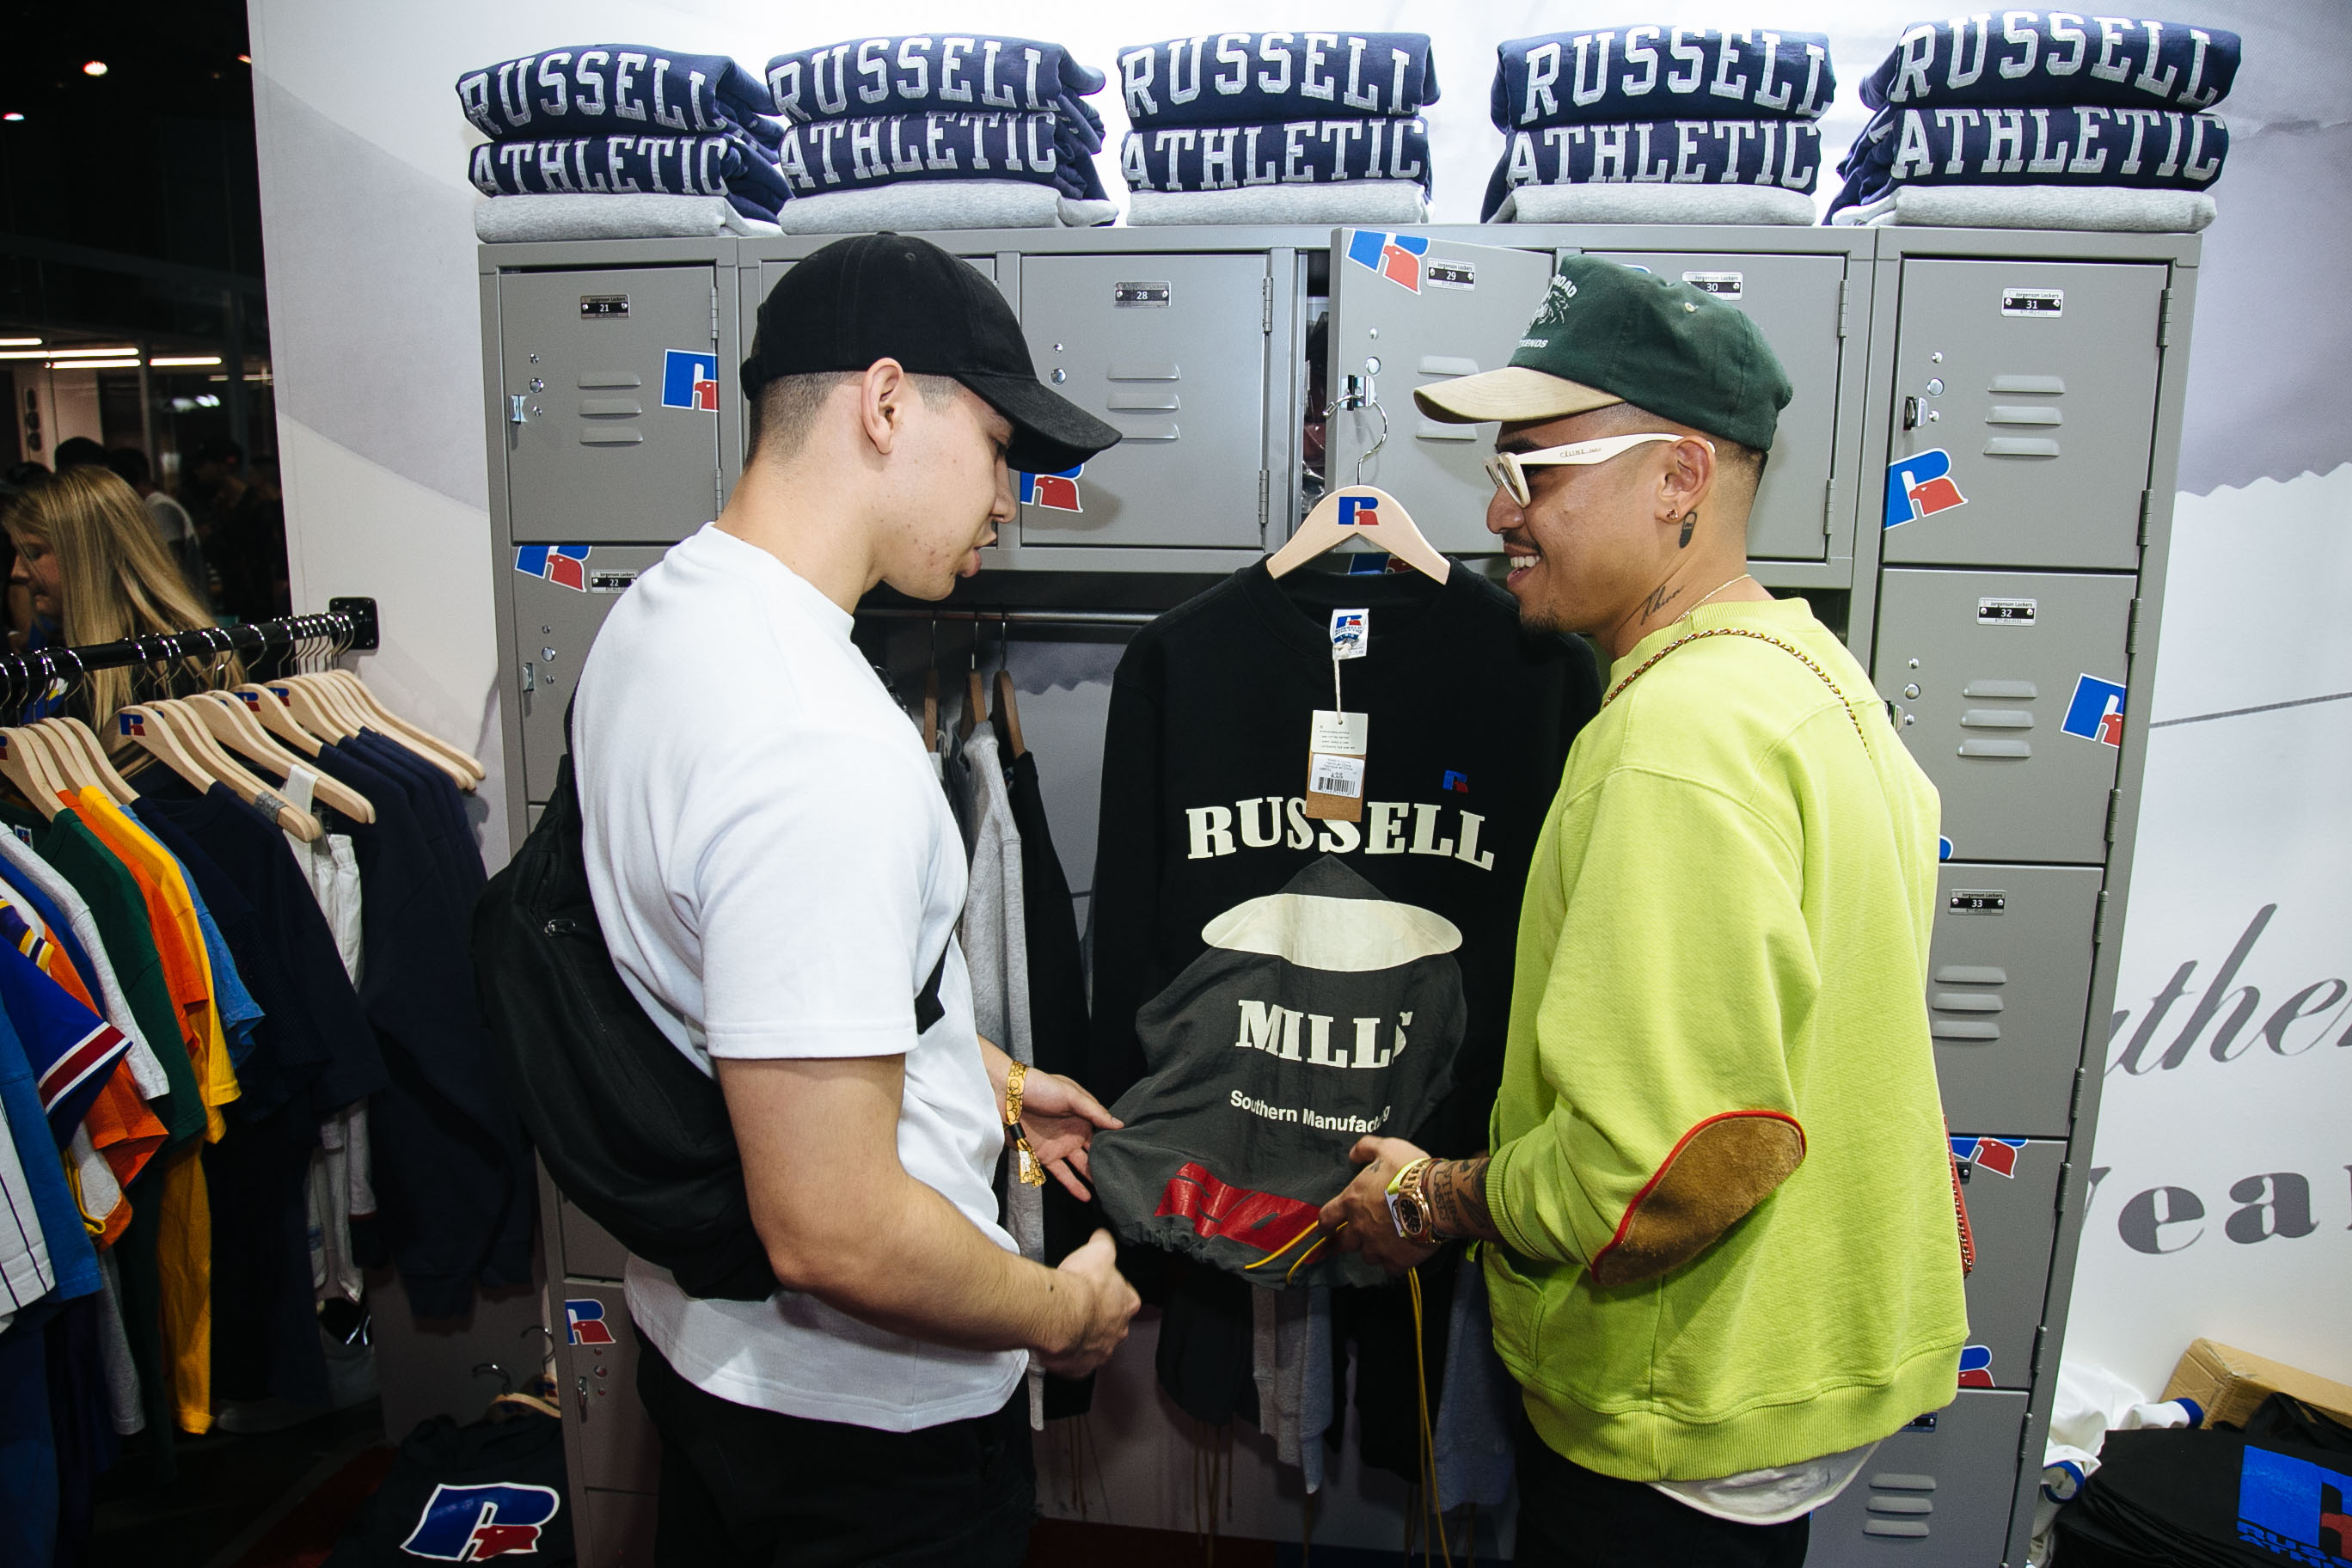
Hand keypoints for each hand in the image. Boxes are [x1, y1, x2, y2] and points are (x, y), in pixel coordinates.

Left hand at [1018, 1069, 1120, 1201]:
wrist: (1005, 1095)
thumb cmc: (1039, 1086)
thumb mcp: (1071, 1094)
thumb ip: (1094, 1112)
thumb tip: (1119, 1125)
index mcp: (1082, 1114)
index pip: (1103, 1131)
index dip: (1114, 1142)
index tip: (1129, 1155)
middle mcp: (1073, 1131)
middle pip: (1094, 1151)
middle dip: (1106, 1163)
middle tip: (1122, 1178)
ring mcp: (1059, 1145)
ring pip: (1080, 1165)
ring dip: (1092, 1177)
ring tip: (1108, 1191)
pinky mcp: (1044, 1156)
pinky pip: (1062, 1173)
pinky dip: (1073, 1185)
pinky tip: (1086, 1196)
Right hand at [1035, 1229, 1139, 1377]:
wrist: (1058, 1314)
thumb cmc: (1080, 1286)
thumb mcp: (1098, 1251)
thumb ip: (1104, 1243)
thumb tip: (1104, 1236)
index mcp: (1127, 1304)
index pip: (1126, 1298)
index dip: (1111, 1293)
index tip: (1097, 1289)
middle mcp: (1118, 1331)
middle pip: (1112, 1324)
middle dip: (1098, 1318)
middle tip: (1079, 1308)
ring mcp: (1101, 1351)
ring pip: (1095, 1345)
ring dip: (1084, 1338)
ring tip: (1066, 1326)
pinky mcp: (1081, 1367)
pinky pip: (1077, 1364)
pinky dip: (1069, 1357)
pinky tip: (1059, 1345)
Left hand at [1318, 1136, 1440, 1275]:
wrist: (1435, 1197)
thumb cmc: (1408, 1170)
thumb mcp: (1387, 1148)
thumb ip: (1366, 1148)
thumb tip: (1353, 1155)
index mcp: (1352, 1201)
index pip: (1327, 1217)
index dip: (1325, 1224)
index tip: (1325, 1230)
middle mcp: (1360, 1227)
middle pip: (1344, 1243)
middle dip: (1347, 1241)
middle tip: (1352, 1240)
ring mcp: (1378, 1247)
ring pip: (1367, 1256)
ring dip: (1372, 1250)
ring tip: (1382, 1244)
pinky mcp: (1397, 1260)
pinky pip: (1390, 1268)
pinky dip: (1393, 1263)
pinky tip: (1400, 1257)